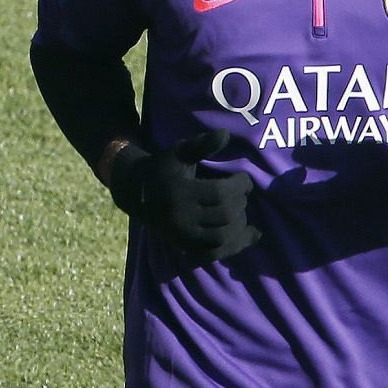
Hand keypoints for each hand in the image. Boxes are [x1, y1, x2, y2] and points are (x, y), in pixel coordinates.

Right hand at [108, 130, 259, 261]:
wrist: (137, 192)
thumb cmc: (163, 168)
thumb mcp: (179, 151)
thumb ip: (202, 144)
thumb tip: (225, 134)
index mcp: (180, 192)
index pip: (221, 193)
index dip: (240, 186)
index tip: (244, 179)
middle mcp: (181, 217)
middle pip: (225, 216)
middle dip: (241, 204)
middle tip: (242, 194)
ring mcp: (183, 235)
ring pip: (222, 238)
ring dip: (240, 226)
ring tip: (241, 211)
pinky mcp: (185, 246)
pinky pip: (215, 253)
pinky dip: (235, 246)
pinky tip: (250, 236)